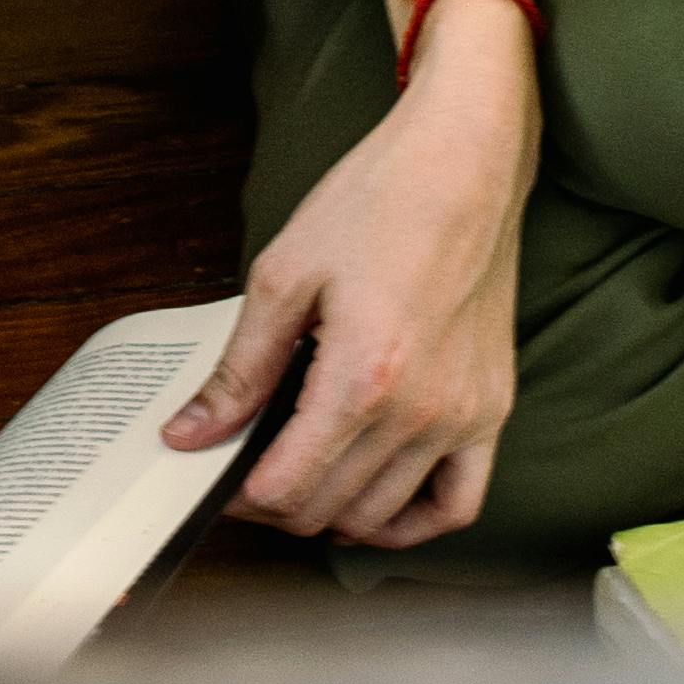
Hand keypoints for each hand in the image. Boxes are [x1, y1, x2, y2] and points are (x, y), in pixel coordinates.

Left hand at [165, 36, 532, 548]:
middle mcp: (421, 412)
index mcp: (362, 380)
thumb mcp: (284, 277)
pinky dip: (412, 520)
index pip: (286, 488)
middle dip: (275, 504)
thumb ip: (239, 369)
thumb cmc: (377, 204)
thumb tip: (189, 432)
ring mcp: (465, 416)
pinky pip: (458, 504)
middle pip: (330, 510)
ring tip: (301, 477)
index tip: (216, 474)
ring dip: (333, 513)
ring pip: (384, 517)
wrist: (463, 163)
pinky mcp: (494, 408)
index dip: (238, 496)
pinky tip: (374, 502)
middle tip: (248, 470)